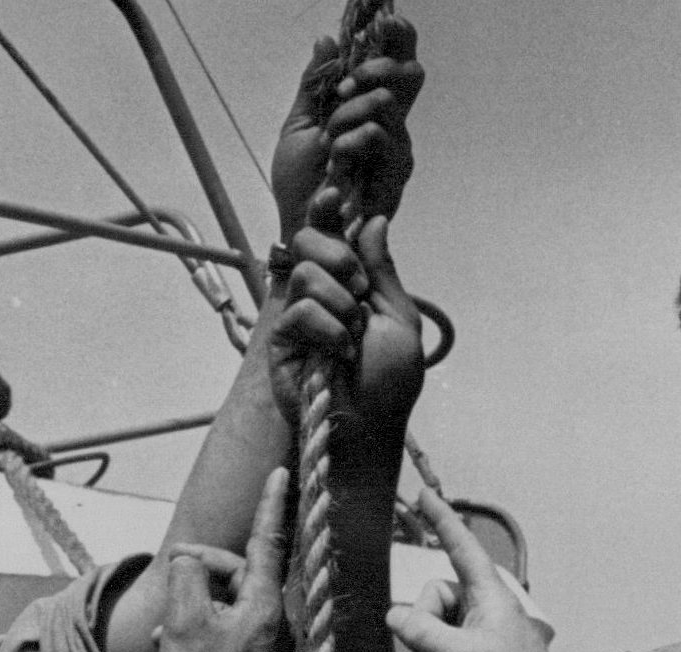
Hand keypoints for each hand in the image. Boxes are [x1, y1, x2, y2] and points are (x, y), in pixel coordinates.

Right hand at [158, 470, 293, 651]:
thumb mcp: (183, 616)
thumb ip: (188, 573)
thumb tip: (192, 561)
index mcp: (268, 605)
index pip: (269, 540)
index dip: (270, 502)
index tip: (281, 471)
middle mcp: (280, 621)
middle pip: (241, 572)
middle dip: (203, 572)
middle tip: (171, 574)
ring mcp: (273, 643)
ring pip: (233, 600)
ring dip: (198, 605)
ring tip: (168, 628)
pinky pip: (235, 624)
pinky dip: (207, 625)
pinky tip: (177, 642)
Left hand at [270, 18, 422, 243]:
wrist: (301, 228)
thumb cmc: (301, 184)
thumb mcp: (298, 125)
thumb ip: (314, 84)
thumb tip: (326, 40)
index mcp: (368, 108)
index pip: (395, 62)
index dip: (397, 35)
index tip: (384, 20)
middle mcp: (391, 125)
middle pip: (410, 73)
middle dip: (374, 67)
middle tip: (343, 87)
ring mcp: (397, 149)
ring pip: (386, 101)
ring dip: (346, 114)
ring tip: (329, 143)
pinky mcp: (396, 175)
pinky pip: (378, 134)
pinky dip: (350, 140)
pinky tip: (336, 161)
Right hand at [270, 203, 423, 436]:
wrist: (367, 429)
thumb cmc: (389, 384)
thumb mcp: (400, 320)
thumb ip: (382, 271)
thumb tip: (375, 220)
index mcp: (350, 286)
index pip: (332, 236)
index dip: (328, 212)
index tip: (335, 194)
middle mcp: (321, 295)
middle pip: (309, 241)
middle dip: (337, 255)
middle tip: (357, 289)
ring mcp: (299, 317)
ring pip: (305, 272)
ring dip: (338, 302)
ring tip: (352, 335)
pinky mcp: (280, 341)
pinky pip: (298, 309)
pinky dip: (327, 329)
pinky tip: (338, 355)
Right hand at [385, 491, 582, 651]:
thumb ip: (423, 633)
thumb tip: (392, 615)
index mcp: (489, 595)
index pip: (460, 548)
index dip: (441, 521)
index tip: (423, 495)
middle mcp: (482, 610)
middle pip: (430, 602)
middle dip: (423, 635)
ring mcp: (476, 637)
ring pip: (429, 633)